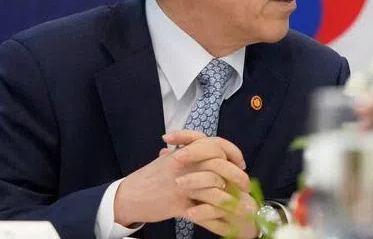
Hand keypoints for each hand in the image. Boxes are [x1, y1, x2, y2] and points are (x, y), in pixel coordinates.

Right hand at [113, 131, 250, 228]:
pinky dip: (216, 223)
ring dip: (231, 199)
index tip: (240, 162)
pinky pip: (201, 214)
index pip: (215, 144)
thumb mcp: (168, 160)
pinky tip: (227, 228)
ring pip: (214, 190)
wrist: (127, 196)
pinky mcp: (177, 205)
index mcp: (185, 153)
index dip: (232, 152)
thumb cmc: (150, 178)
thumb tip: (209, 149)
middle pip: (219, 165)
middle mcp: (184, 166)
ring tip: (243, 206)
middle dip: (236, 176)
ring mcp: (181, 185)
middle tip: (245, 185)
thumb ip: (188, 153)